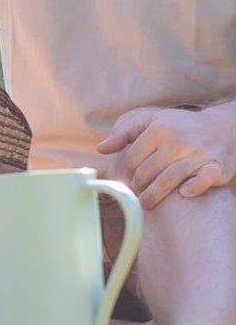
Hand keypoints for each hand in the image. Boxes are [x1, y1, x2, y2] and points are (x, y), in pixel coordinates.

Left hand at [98, 105, 235, 208]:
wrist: (223, 127)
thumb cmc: (179, 126)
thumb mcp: (151, 121)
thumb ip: (125, 133)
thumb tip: (101, 149)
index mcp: (160, 129)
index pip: (133, 158)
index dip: (128, 172)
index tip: (128, 180)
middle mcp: (178, 141)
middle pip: (148, 171)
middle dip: (137, 186)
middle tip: (134, 195)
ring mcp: (198, 154)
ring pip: (170, 178)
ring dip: (154, 195)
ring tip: (145, 204)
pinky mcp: (217, 166)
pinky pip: (205, 179)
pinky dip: (194, 187)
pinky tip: (183, 193)